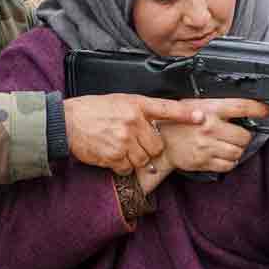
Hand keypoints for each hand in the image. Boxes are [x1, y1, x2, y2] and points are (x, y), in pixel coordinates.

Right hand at [63, 95, 203, 172]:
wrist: (67, 122)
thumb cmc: (93, 110)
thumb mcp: (120, 101)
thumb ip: (140, 111)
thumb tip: (157, 126)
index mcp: (136, 105)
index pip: (166, 109)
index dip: (185, 114)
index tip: (201, 118)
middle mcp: (132, 121)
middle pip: (156, 146)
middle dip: (148, 149)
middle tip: (135, 143)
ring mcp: (124, 139)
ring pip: (144, 159)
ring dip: (135, 159)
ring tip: (121, 148)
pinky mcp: (114, 155)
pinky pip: (128, 168)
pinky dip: (122, 166)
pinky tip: (112, 155)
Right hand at [161, 98, 268, 171]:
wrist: (160, 141)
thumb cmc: (178, 122)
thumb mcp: (195, 105)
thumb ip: (217, 106)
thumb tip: (243, 107)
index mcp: (210, 110)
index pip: (241, 107)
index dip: (258, 109)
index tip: (266, 111)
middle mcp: (210, 128)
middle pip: (245, 136)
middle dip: (244, 136)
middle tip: (237, 134)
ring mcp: (208, 146)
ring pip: (238, 152)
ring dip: (237, 150)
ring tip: (228, 145)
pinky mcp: (204, 161)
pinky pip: (228, 165)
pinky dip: (229, 161)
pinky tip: (223, 154)